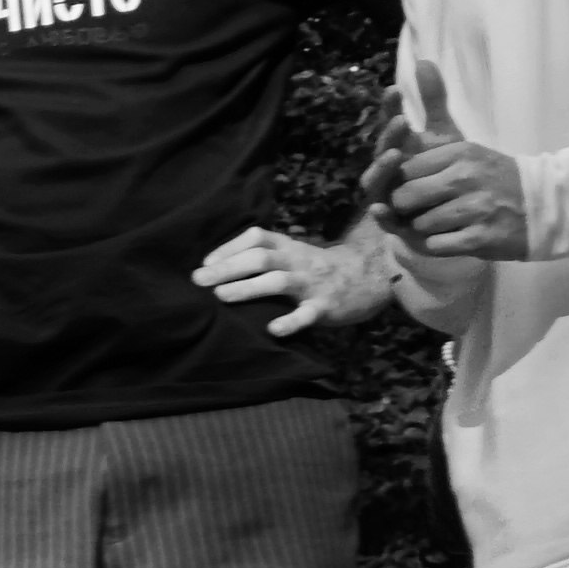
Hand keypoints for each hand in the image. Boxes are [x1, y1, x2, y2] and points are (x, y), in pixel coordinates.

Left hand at [193, 222, 406, 334]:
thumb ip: (263, 255)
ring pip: (279, 282)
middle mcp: (297, 262)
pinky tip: (272, 330)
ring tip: (221, 296)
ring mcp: (312, 284)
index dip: (229, 247)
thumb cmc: (317, 267)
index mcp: (288, 247)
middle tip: (199, 280)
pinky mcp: (325, 307)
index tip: (204, 263)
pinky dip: (290, 322)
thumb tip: (214, 267)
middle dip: (228, 268)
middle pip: (261, 259)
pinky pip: (307, 314)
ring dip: (248, 288)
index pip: (257, 238)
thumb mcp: (293, 253)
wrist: (370, 277)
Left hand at [381, 133, 530, 262]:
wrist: (550, 204)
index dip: (399, 184)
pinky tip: (453, 238)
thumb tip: (391, 154)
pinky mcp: (482, 237)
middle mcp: (466, 177)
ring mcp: (475, 208)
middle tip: (421, 211)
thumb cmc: (500, 181)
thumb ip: (430, 156)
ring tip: (447, 224)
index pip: (403, 169)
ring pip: (418, 224)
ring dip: (424, 229)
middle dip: (405, 209)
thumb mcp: (470, 156)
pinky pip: (435, 246)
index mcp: (460, 153)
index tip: (409, 191)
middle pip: (403, 197)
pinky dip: (437, 245)